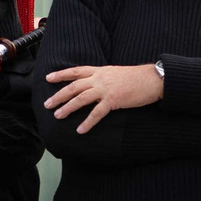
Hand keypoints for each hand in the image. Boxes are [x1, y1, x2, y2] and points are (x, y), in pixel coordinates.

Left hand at [44, 63, 163, 131]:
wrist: (153, 79)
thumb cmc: (137, 78)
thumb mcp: (116, 73)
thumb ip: (104, 78)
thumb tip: (95, 85)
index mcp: (100, 71)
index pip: (76, 71)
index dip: (61, 74)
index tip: (48, 77)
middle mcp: (100, 78)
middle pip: (74, 86)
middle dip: (59, 95)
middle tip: (47, 104)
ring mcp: (106, 89)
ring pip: (81, 98)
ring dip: (68, 107)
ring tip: (58, 115)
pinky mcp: (114, 100)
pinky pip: (97, 113)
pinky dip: (88, 122)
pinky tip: (80, 130)